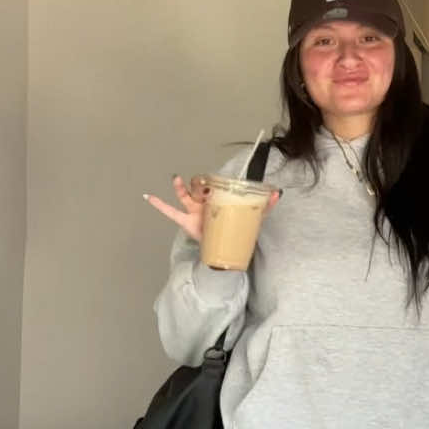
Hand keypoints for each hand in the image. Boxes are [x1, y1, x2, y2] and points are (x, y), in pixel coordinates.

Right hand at [143, 175, 279, 242]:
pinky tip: (150, 196)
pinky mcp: (186, 222)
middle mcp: (205, 202)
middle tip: (202, 183)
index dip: (215, 181)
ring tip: (177, 180)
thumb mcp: (251, 218)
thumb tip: (278, 193)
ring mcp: (194, 211)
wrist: (224, 251)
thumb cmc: (234, 230)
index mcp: (219, 199)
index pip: (215, 185)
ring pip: (185, 196)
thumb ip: (265, 206)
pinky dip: (159, 204)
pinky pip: (169, 212)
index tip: (216, 178)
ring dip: (180, 188)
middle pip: (199, 188)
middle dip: (199, 184)